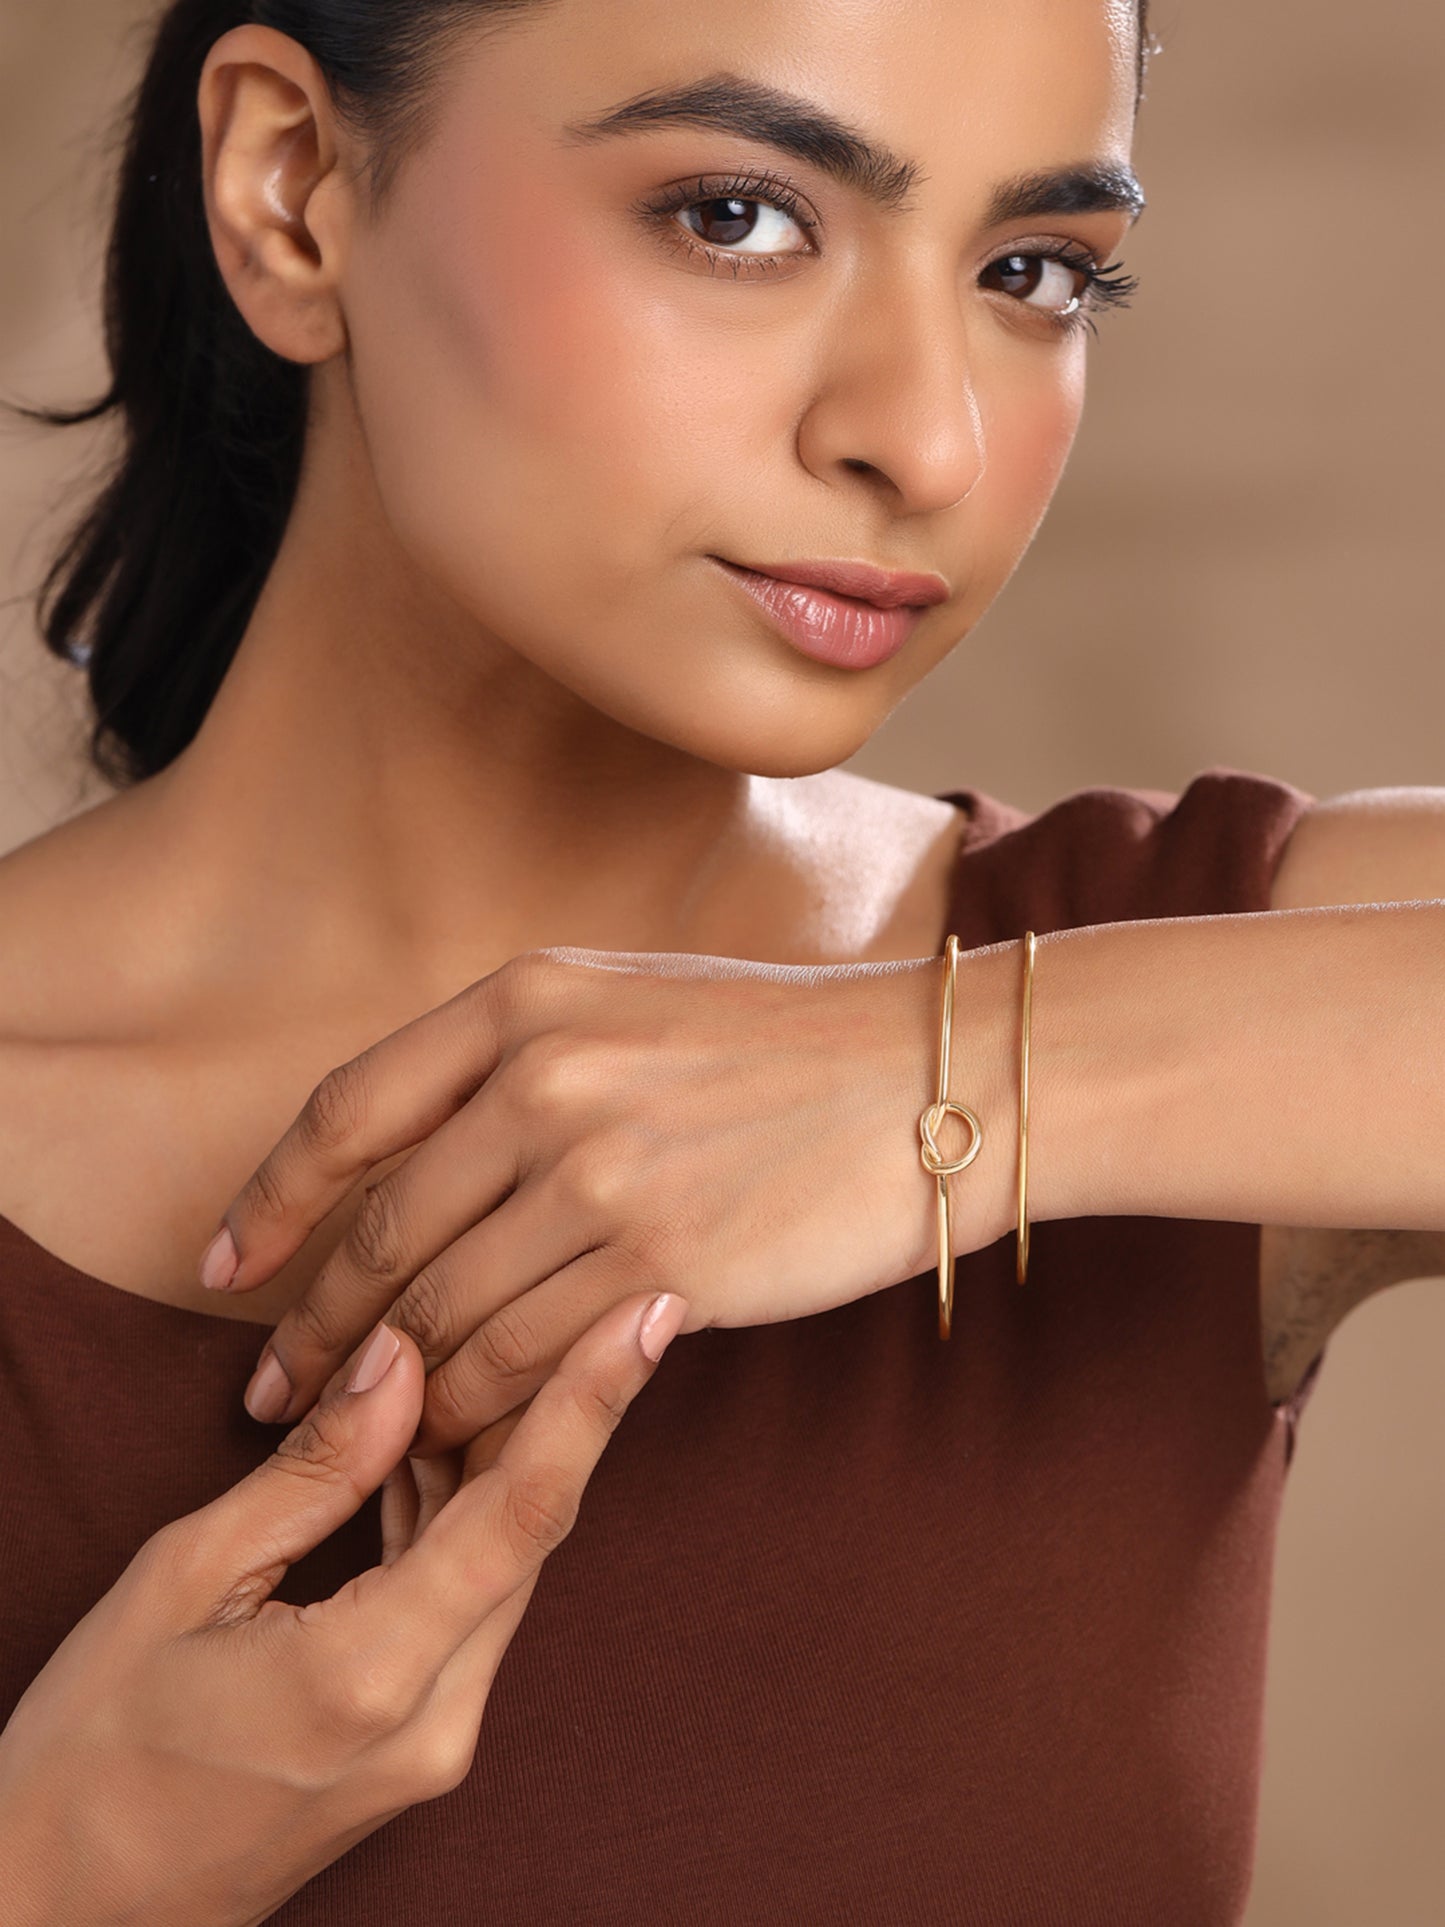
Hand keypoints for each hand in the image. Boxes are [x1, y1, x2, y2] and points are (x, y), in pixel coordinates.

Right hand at [0, 1291, 685, 1926]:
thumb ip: (315, 1469)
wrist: (63, 1913)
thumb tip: (403, 1360)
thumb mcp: (183, 1579)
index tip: (652, 1313)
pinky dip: (456, 1523)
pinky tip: (421, 1452)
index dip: (596, 1398)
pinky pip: (468, 1608)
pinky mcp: (423, 1748)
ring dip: (493, 1460)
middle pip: (529, 1530)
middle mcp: (438, 1721)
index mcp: (373, 1675)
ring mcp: (438, 1747)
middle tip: (551, 1296)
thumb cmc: (92, 1749)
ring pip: (504, 1566)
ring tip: (474, 1355)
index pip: (523, 1510)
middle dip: (547, 1406)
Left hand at [204, 945, 1013, 1452]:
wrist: (930, 1084)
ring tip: (366, 1438)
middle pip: (383, 1237)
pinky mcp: (661, 1270)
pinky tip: (462, 1444)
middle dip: (313, 1333)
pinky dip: (477, 1417)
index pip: (347, 1113)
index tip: (224, 1269)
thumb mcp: (630, 1002)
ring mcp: (602, 1176)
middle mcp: (545, 1081)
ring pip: (446, 1317)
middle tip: (268, 1395)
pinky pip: (522, 1367)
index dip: (270, 1203)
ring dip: (395, 1393)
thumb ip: (515, 1061)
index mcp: (524, 1002)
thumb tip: (411, 1167)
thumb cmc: (782, 1048)